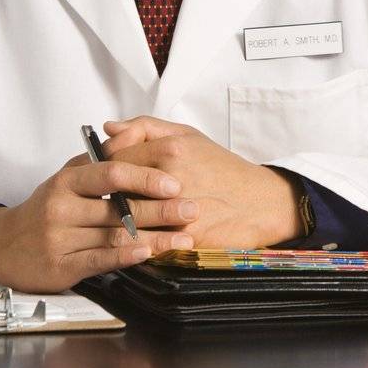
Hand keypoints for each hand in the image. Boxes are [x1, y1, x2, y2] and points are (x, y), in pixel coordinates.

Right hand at [0, 156, 198, 292]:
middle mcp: (61, 206)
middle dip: (160, 209)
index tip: (175, 182)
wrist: (2, 245)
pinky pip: (98, 260)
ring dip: (154, 237)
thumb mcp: (69, 176)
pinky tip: (148, 254)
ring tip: (184, 237)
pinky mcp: (59, 266)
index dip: (145, 177)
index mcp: (68, 179)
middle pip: (118, 207)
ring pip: (114, 236)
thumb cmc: (47, 207)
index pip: (111, 173)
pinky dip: (126, 257)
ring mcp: (59, 237)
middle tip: (192, 209)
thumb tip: (136, 134)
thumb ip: (102, 159)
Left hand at [101, 117, 301, 247]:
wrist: (259, 202)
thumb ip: (145, 127)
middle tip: (114, 198)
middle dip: (111, 195)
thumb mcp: (188, 135)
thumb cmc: (222, 169)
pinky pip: (144, 241)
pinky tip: (141, 235)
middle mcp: (172, 178)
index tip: (110, 175)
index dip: (107, 168)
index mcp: (171, 149)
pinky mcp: (182, 238)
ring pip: (126, 218)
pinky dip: (137, 240)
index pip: (115, 157)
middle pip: (116, 189)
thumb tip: (109, 129)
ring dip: (120, 220)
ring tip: (126, 218)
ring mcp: (176, 210)